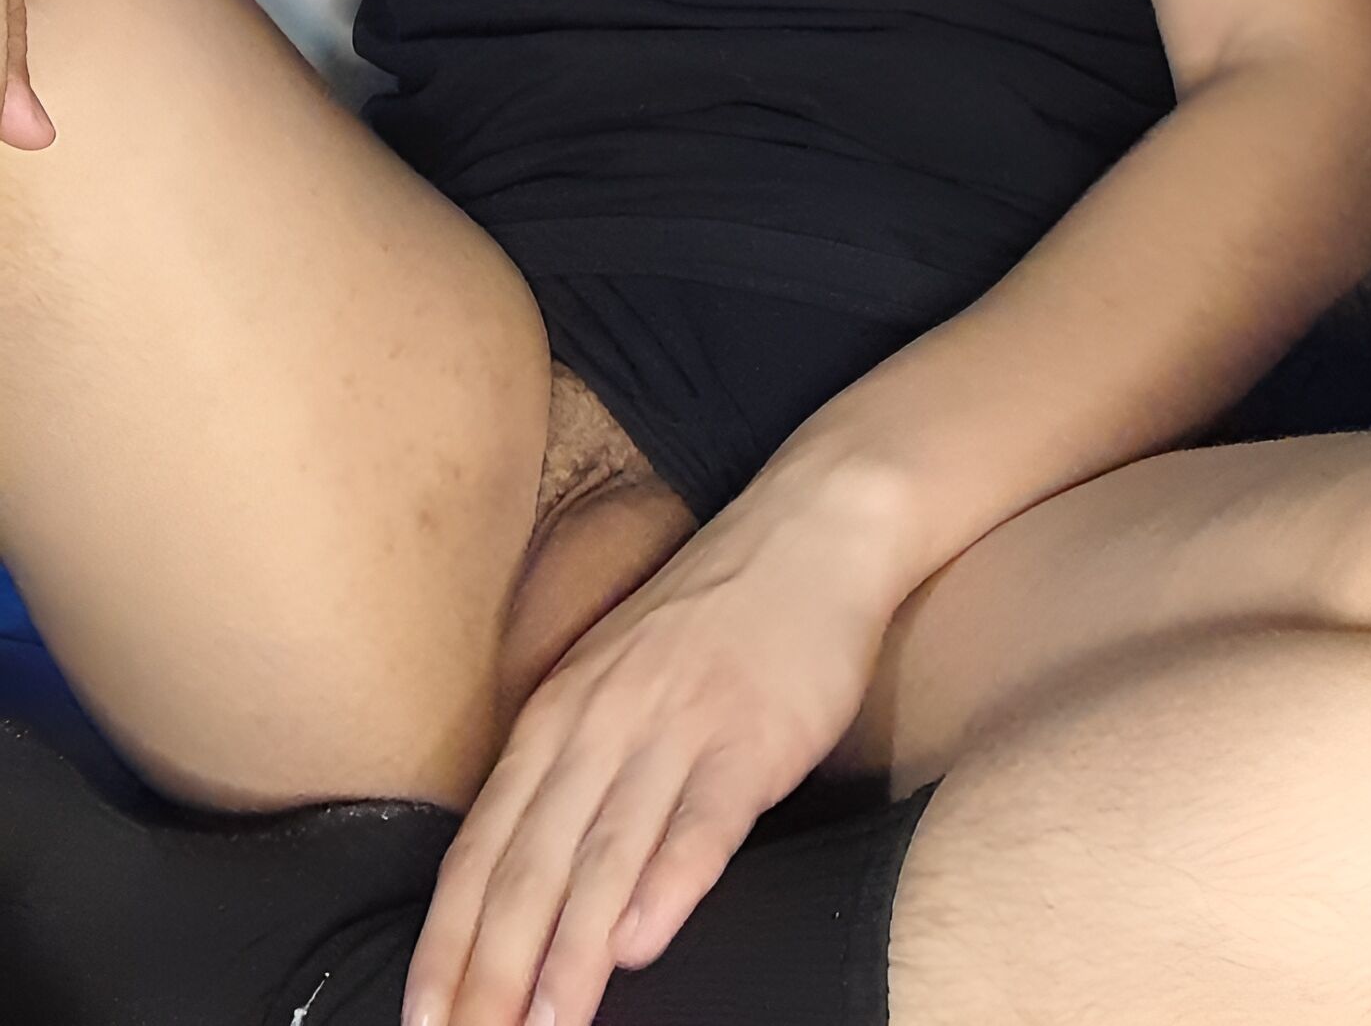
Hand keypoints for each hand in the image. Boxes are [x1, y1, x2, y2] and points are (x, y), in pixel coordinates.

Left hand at [401, 446, 902, 1025]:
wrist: (810, 531)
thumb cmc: (709, 623)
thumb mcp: (613, 682)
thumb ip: (573, 773)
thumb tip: (529, 889)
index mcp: (556, 712)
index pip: (482, 847)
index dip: (448, 940)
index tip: (422, 1020)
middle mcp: (600, 721)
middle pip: (530, 866)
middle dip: (489, 972)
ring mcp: (675, 726)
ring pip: (605, 858)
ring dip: (568, 956)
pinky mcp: (751, 737)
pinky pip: (701, 822)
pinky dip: (667, 884)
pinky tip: (641, 946)